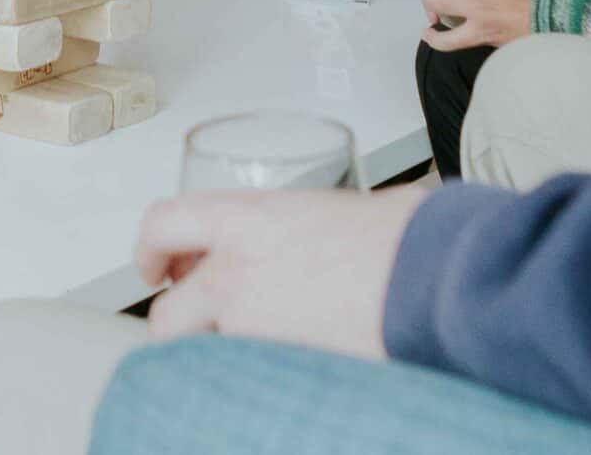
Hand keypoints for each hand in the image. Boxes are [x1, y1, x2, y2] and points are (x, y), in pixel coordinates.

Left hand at [135, 183, 432, 356]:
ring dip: (218, 358)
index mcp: (252, 218)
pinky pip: (248, 384)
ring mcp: (256, 328)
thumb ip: (327, 220)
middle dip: (177, 325)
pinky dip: (257, 384)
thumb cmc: (411, 238)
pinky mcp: (280, 371)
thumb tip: (360, 222)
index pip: (164, 223)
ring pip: (205, 359)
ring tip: (253, 356)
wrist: (441, 280)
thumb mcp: (356, 206)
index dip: (149, 249)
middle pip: (167, 314)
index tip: (153, 267)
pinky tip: (286, 379)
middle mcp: (238, 272)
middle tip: (197, 325)